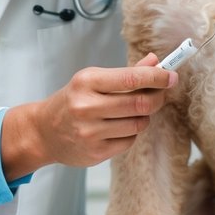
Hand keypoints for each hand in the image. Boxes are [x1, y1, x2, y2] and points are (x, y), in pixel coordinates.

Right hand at [0, 54, 175, 177]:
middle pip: (140, 103)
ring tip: (137, 110)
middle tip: (162, 92)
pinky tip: (121, 126)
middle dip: (158, 97)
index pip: (131, 78)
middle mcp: (87, 107)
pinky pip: (129, 140)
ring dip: (145, 115)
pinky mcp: (96, 152)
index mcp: (87, 82)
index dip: (157, 77)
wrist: (43, 131)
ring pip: (138, 123)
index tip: (171, 75)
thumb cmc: (72, 100)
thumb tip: (155, 62)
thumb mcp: (93, 80)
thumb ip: (126, 72)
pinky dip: (133, 131)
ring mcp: (90, 132)